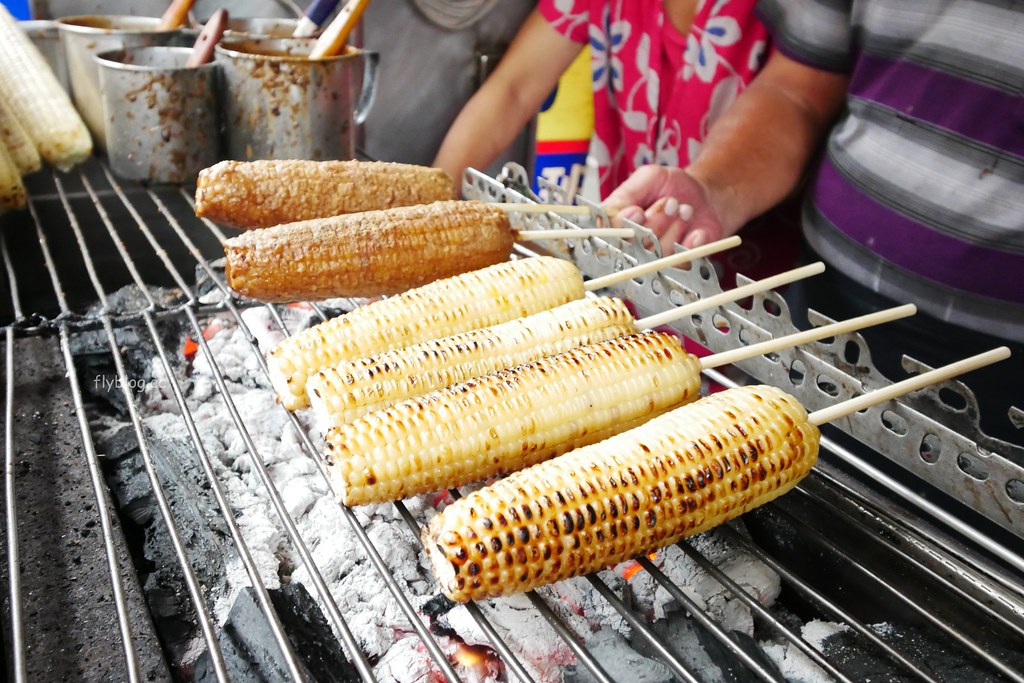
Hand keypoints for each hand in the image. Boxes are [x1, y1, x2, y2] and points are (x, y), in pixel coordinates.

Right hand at [604, 165, 727, 253]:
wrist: (704, 195)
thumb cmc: (671, 186)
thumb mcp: (648, 177)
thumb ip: (626, 194)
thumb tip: (608, 214)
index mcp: (616, 223)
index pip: (608, 234)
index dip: (622, 226)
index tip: (638, 210)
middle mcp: (631, 245)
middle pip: (633, 246)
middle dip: (656, 222)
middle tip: (671, 202)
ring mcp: (653, 259)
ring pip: (657, 256)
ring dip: (676, 229)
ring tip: (685, 210)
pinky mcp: (675, 267)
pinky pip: (680, 264)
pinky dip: (692, 244)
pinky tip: (696, 231)